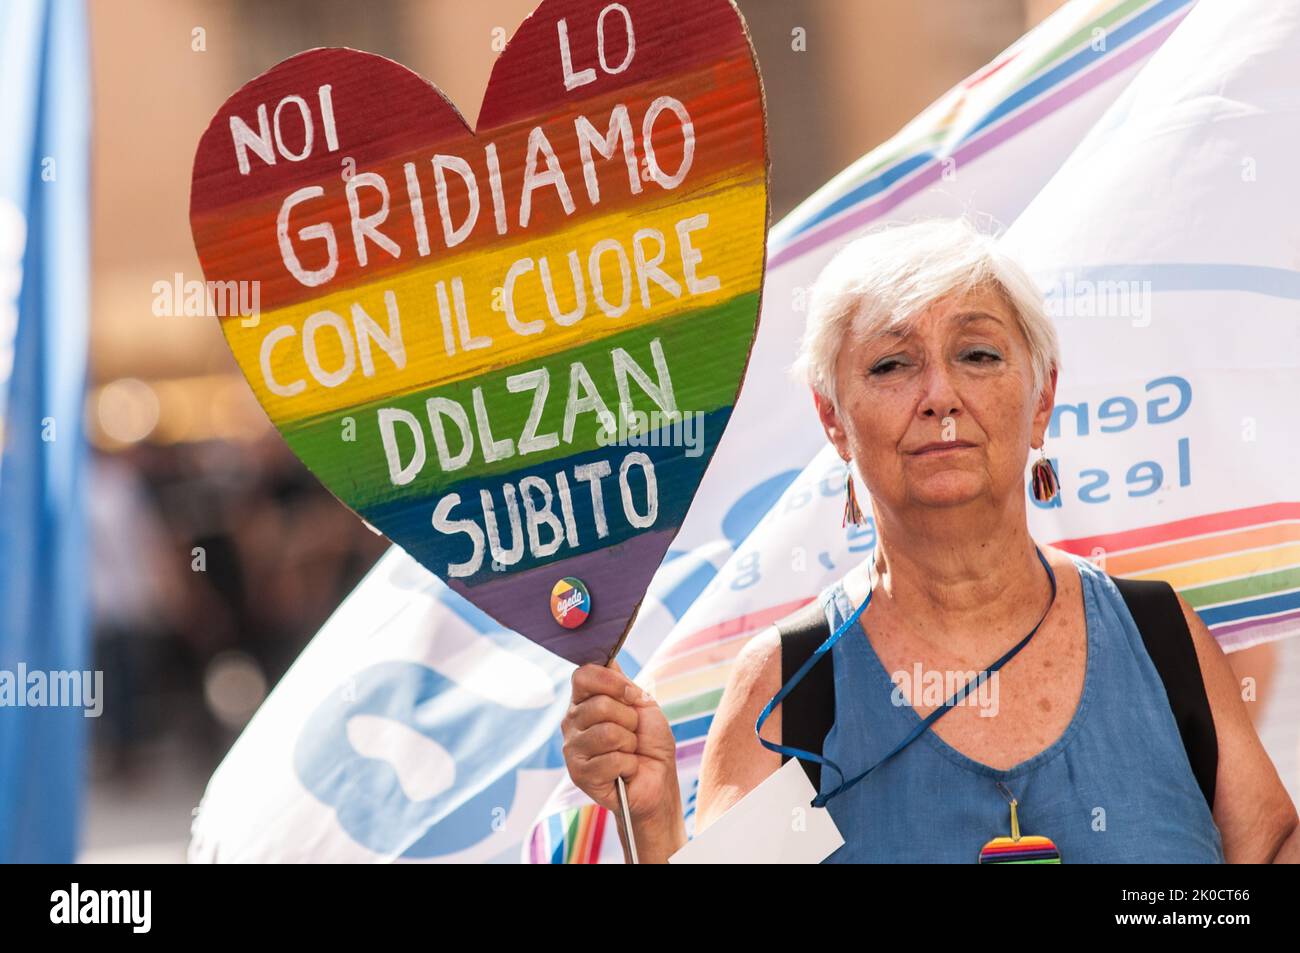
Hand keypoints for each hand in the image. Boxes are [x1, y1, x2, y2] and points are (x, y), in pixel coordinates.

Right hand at [562, 658, 678, 824]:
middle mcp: (572, 722)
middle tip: (633, 732)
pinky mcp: (578, 774)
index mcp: (584, 701)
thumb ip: (622, 682)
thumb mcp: (642, 704)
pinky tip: (625, 770)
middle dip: (629, 719)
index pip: (583, 675)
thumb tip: (607, 658)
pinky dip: (628, 765)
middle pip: (600, 704)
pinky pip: (610, 760)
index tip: (632, 696)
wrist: (658, 779)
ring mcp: (572, 748)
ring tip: (629, 751)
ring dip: (629, 743)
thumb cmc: (650, 742)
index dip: (613, 682)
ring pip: (607, 733)